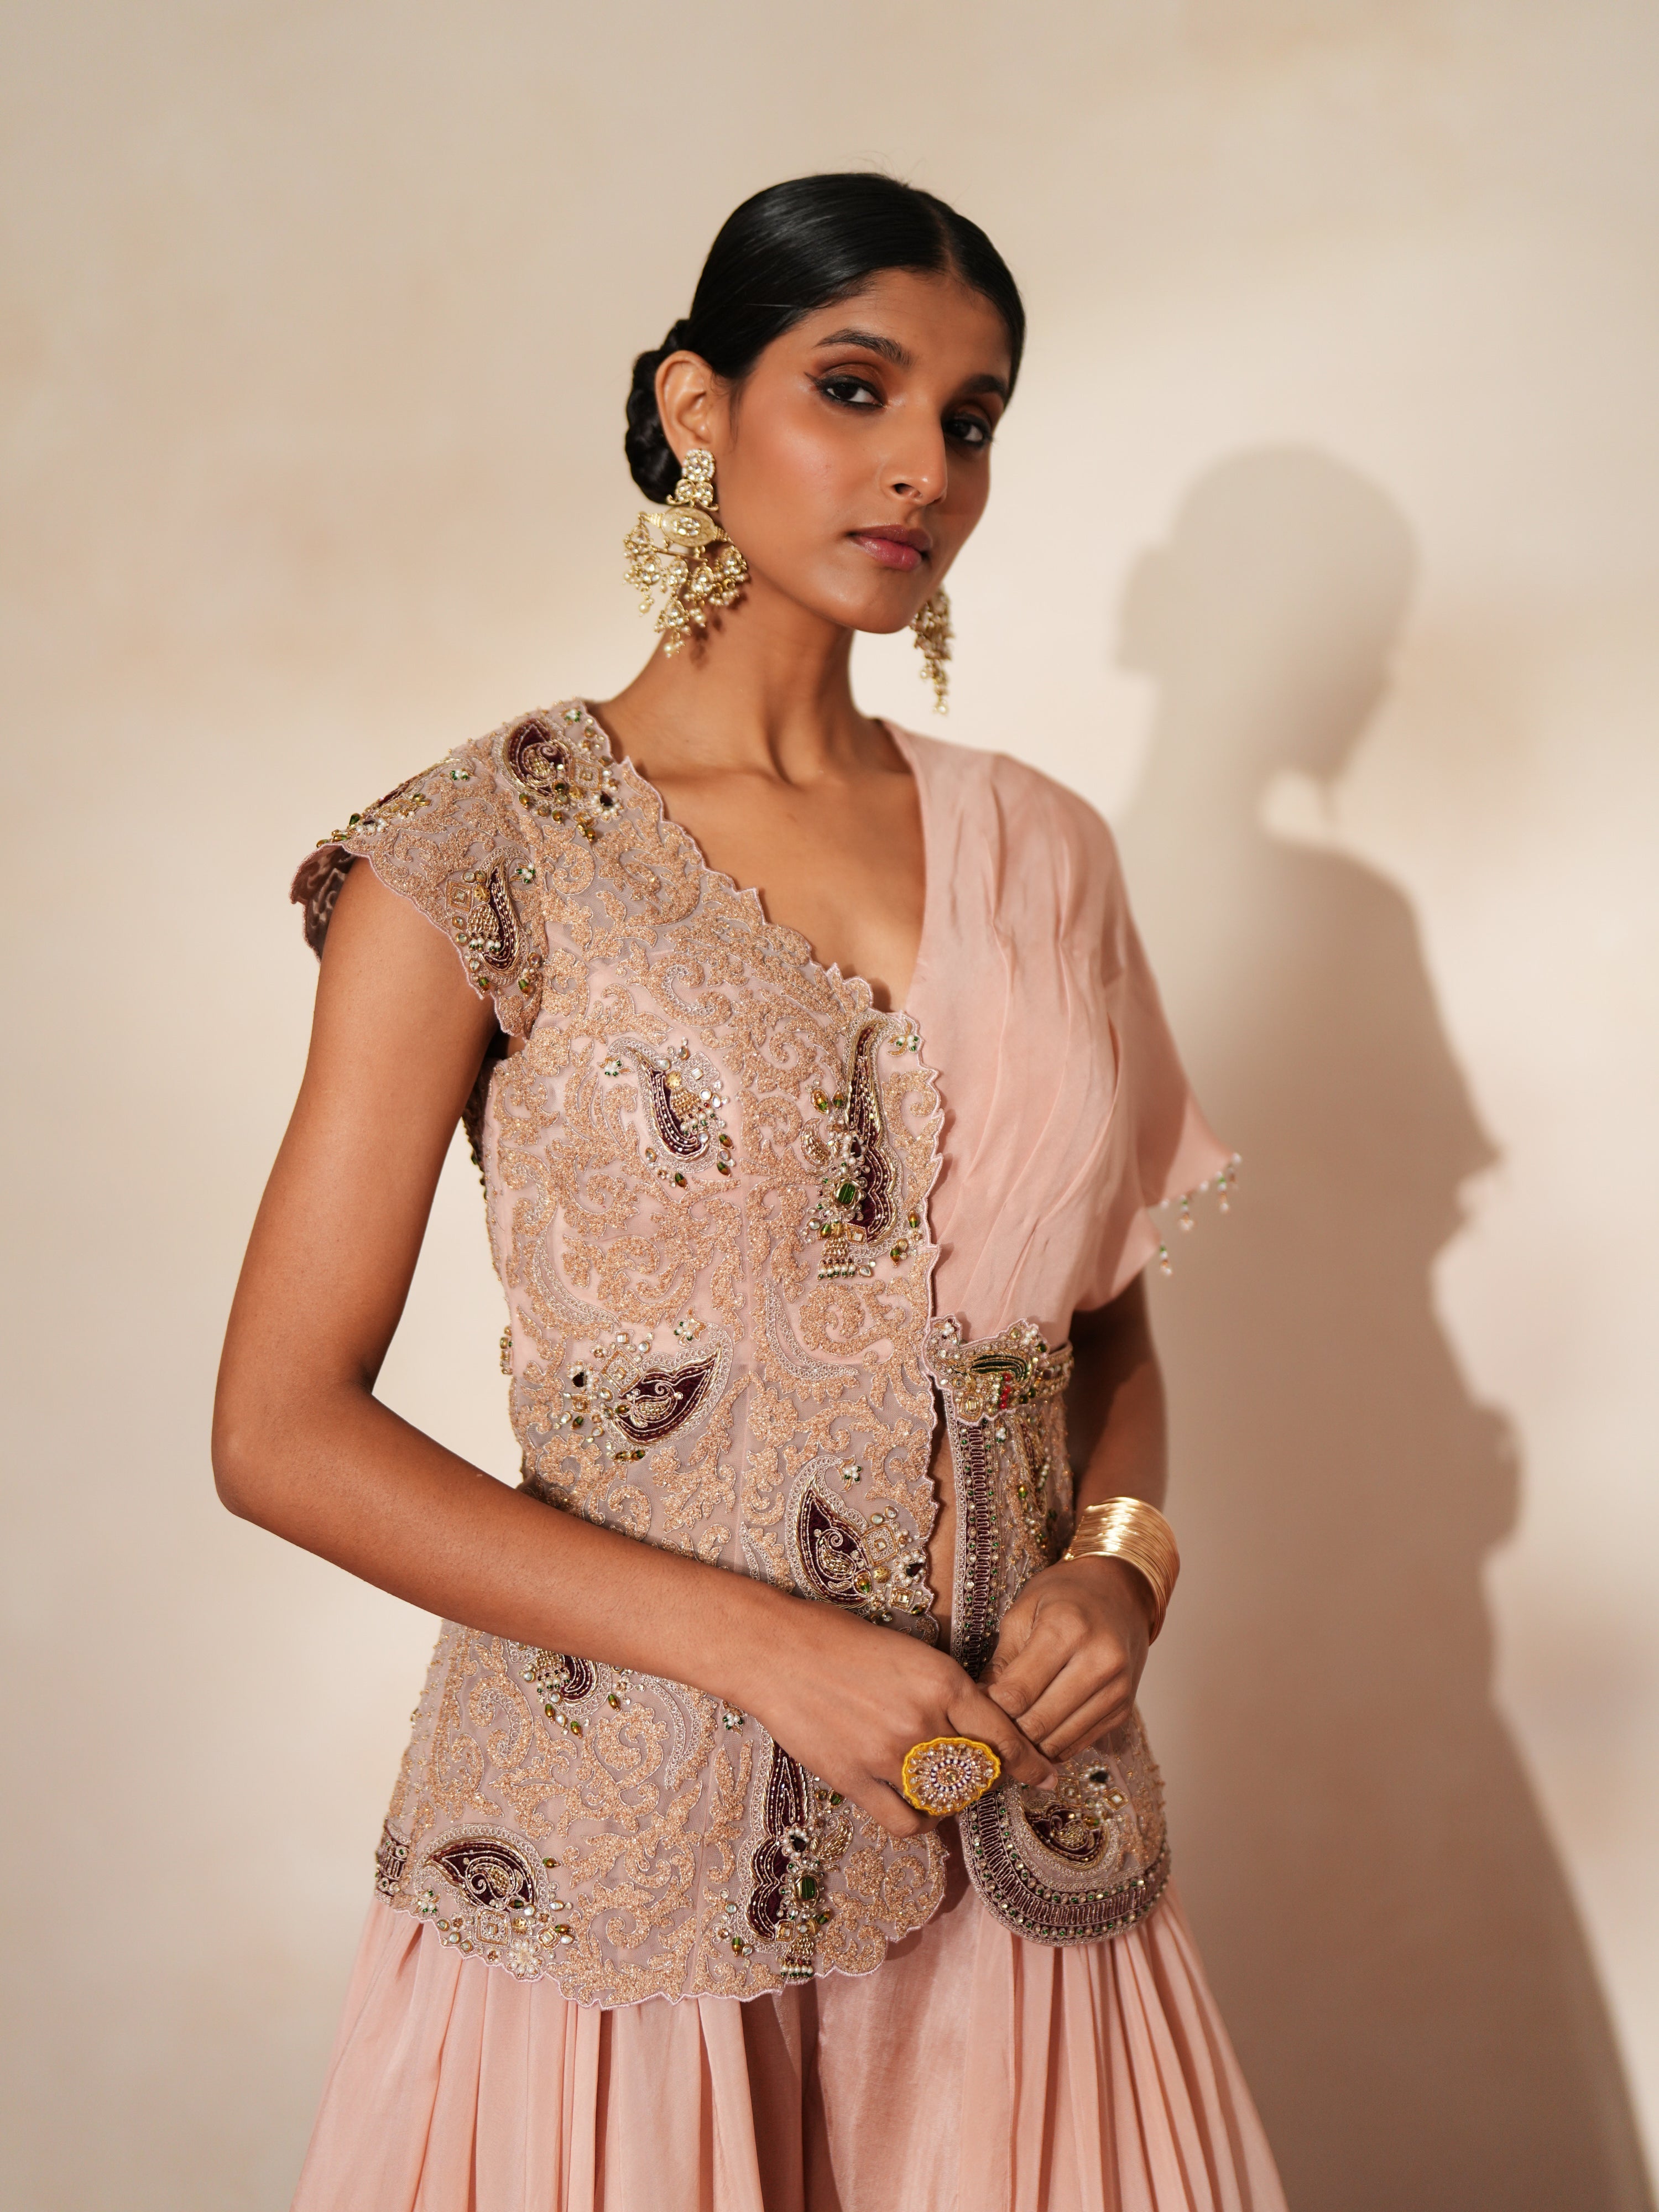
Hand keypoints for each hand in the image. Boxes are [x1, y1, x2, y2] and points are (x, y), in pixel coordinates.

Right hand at [735, 1596, 1057, 1838]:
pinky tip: (918, 1808)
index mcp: (943, 1681)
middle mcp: (923, 1721)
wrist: (777, 1652)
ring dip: (953, 1797)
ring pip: (946, 1799)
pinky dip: (921, 1821)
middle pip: (979, 1772)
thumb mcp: (911, 1650)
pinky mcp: (856, 1781)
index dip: (1030, 1761)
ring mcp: (889, 1756)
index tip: (1047, 1775)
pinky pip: (907, 1822)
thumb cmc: (842, 1640)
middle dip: (987, 1778)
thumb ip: (947, 1689)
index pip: (1004, 1735)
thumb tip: (980, 1725)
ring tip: (943, 1784)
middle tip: (981, 1774)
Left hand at [981, 1556, 1151, 1760]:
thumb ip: (1001, 1660)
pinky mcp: (1125, 1707)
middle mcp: (1098, 1660)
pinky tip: (1043, 1728)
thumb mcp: (1023, 1612)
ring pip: (1059, 1741)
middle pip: (1038, 1723)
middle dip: (1009, 1728)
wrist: (1120, 1591)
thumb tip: (978, 1702)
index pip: (1017, 1693)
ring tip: (1017, 1724)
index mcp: (1066, 1628)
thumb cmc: (1064, 1595)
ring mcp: (1117, 1687)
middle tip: (995, 1719)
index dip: (992, 1705)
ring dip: (1032, 1742)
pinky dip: (1056, 1744)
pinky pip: (1081, 1743)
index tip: (982, 1700)